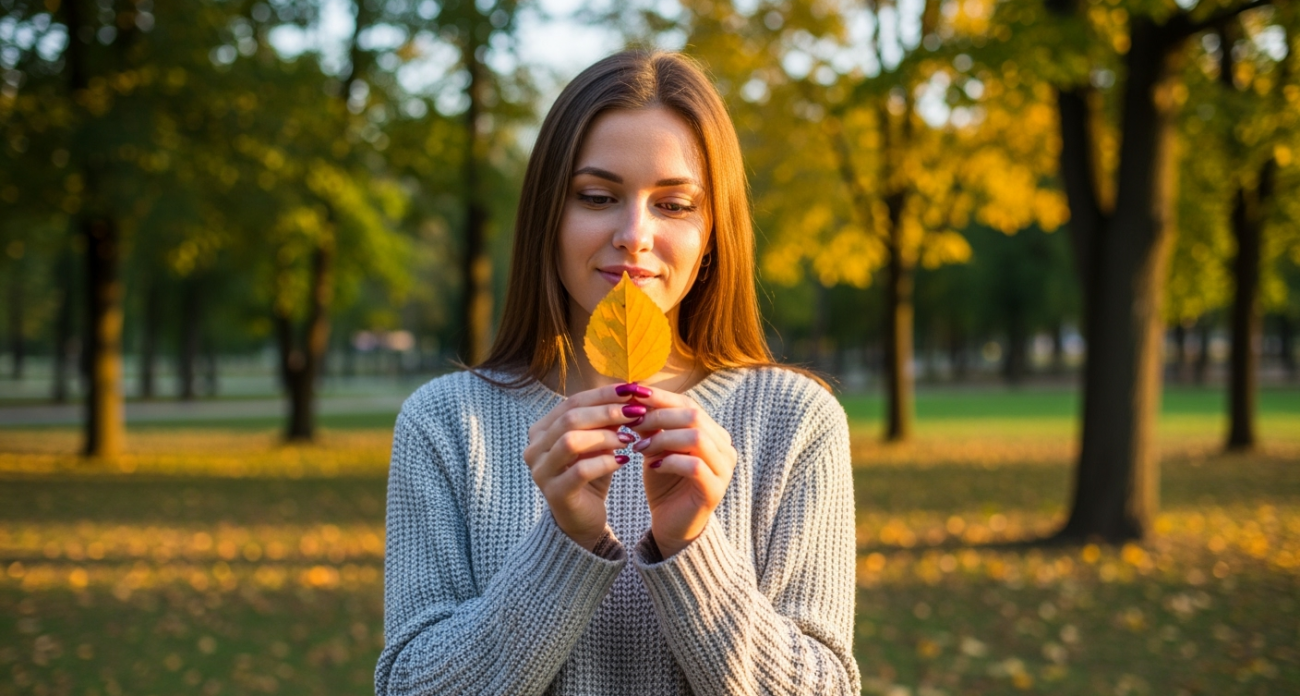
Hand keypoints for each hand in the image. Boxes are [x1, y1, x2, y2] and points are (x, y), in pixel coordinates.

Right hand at [522, 383, 651, 550]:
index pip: (572, 402)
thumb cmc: (590, 475)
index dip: (603, 394)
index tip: (632, 390)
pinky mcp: (555, 493)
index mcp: (541, 430)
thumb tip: (630, 391)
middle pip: (570, 418)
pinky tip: (624, 461)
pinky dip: (605, 462)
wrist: (582, 519)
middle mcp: (535, 449)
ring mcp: (541, 471)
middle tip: (636, 413)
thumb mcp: (597, 443)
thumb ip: (606, 420)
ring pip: (571, 442)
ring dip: (604, 436)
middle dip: (607, 412)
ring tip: (629, 438)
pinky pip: (580, 471)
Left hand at [628, 388, 736, 557]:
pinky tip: (652, 466)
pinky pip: (694, 466)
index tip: (633, 394)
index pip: (690, 405)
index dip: (661, 397)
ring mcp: (724, 469)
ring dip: (663, 438)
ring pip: (696, 438)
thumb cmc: (664, 482)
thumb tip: (634, 397)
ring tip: (639, 447)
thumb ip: (652, 426)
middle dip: (659, 417)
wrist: (671, 524)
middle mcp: (724, 448)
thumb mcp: (656, 448)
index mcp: (713, 433)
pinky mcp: (715, 490)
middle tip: (632, 424)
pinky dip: (670, 461)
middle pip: (694, 417)